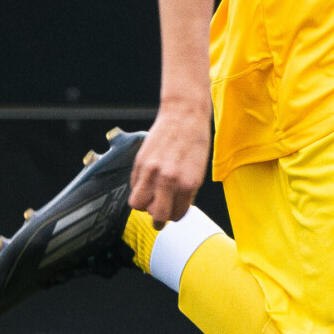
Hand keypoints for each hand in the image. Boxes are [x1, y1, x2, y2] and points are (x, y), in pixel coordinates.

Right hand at [131, 99, 212, 224]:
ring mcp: (151, 172)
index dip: (176, 215)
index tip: (175, 211)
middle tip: (160, 213)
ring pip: (137, 204)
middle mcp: (168, 180)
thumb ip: (187, 192)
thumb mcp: (199, 171)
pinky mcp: (139, 163)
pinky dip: (140, 188)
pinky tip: (149, 180)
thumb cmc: (196, 142)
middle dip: (159, 217)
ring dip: (144, 205)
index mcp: (188, 184)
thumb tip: (174, 209)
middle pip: (156, 215)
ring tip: (152, 197)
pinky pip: (134, 186)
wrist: (184, 116)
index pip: (177, 215)